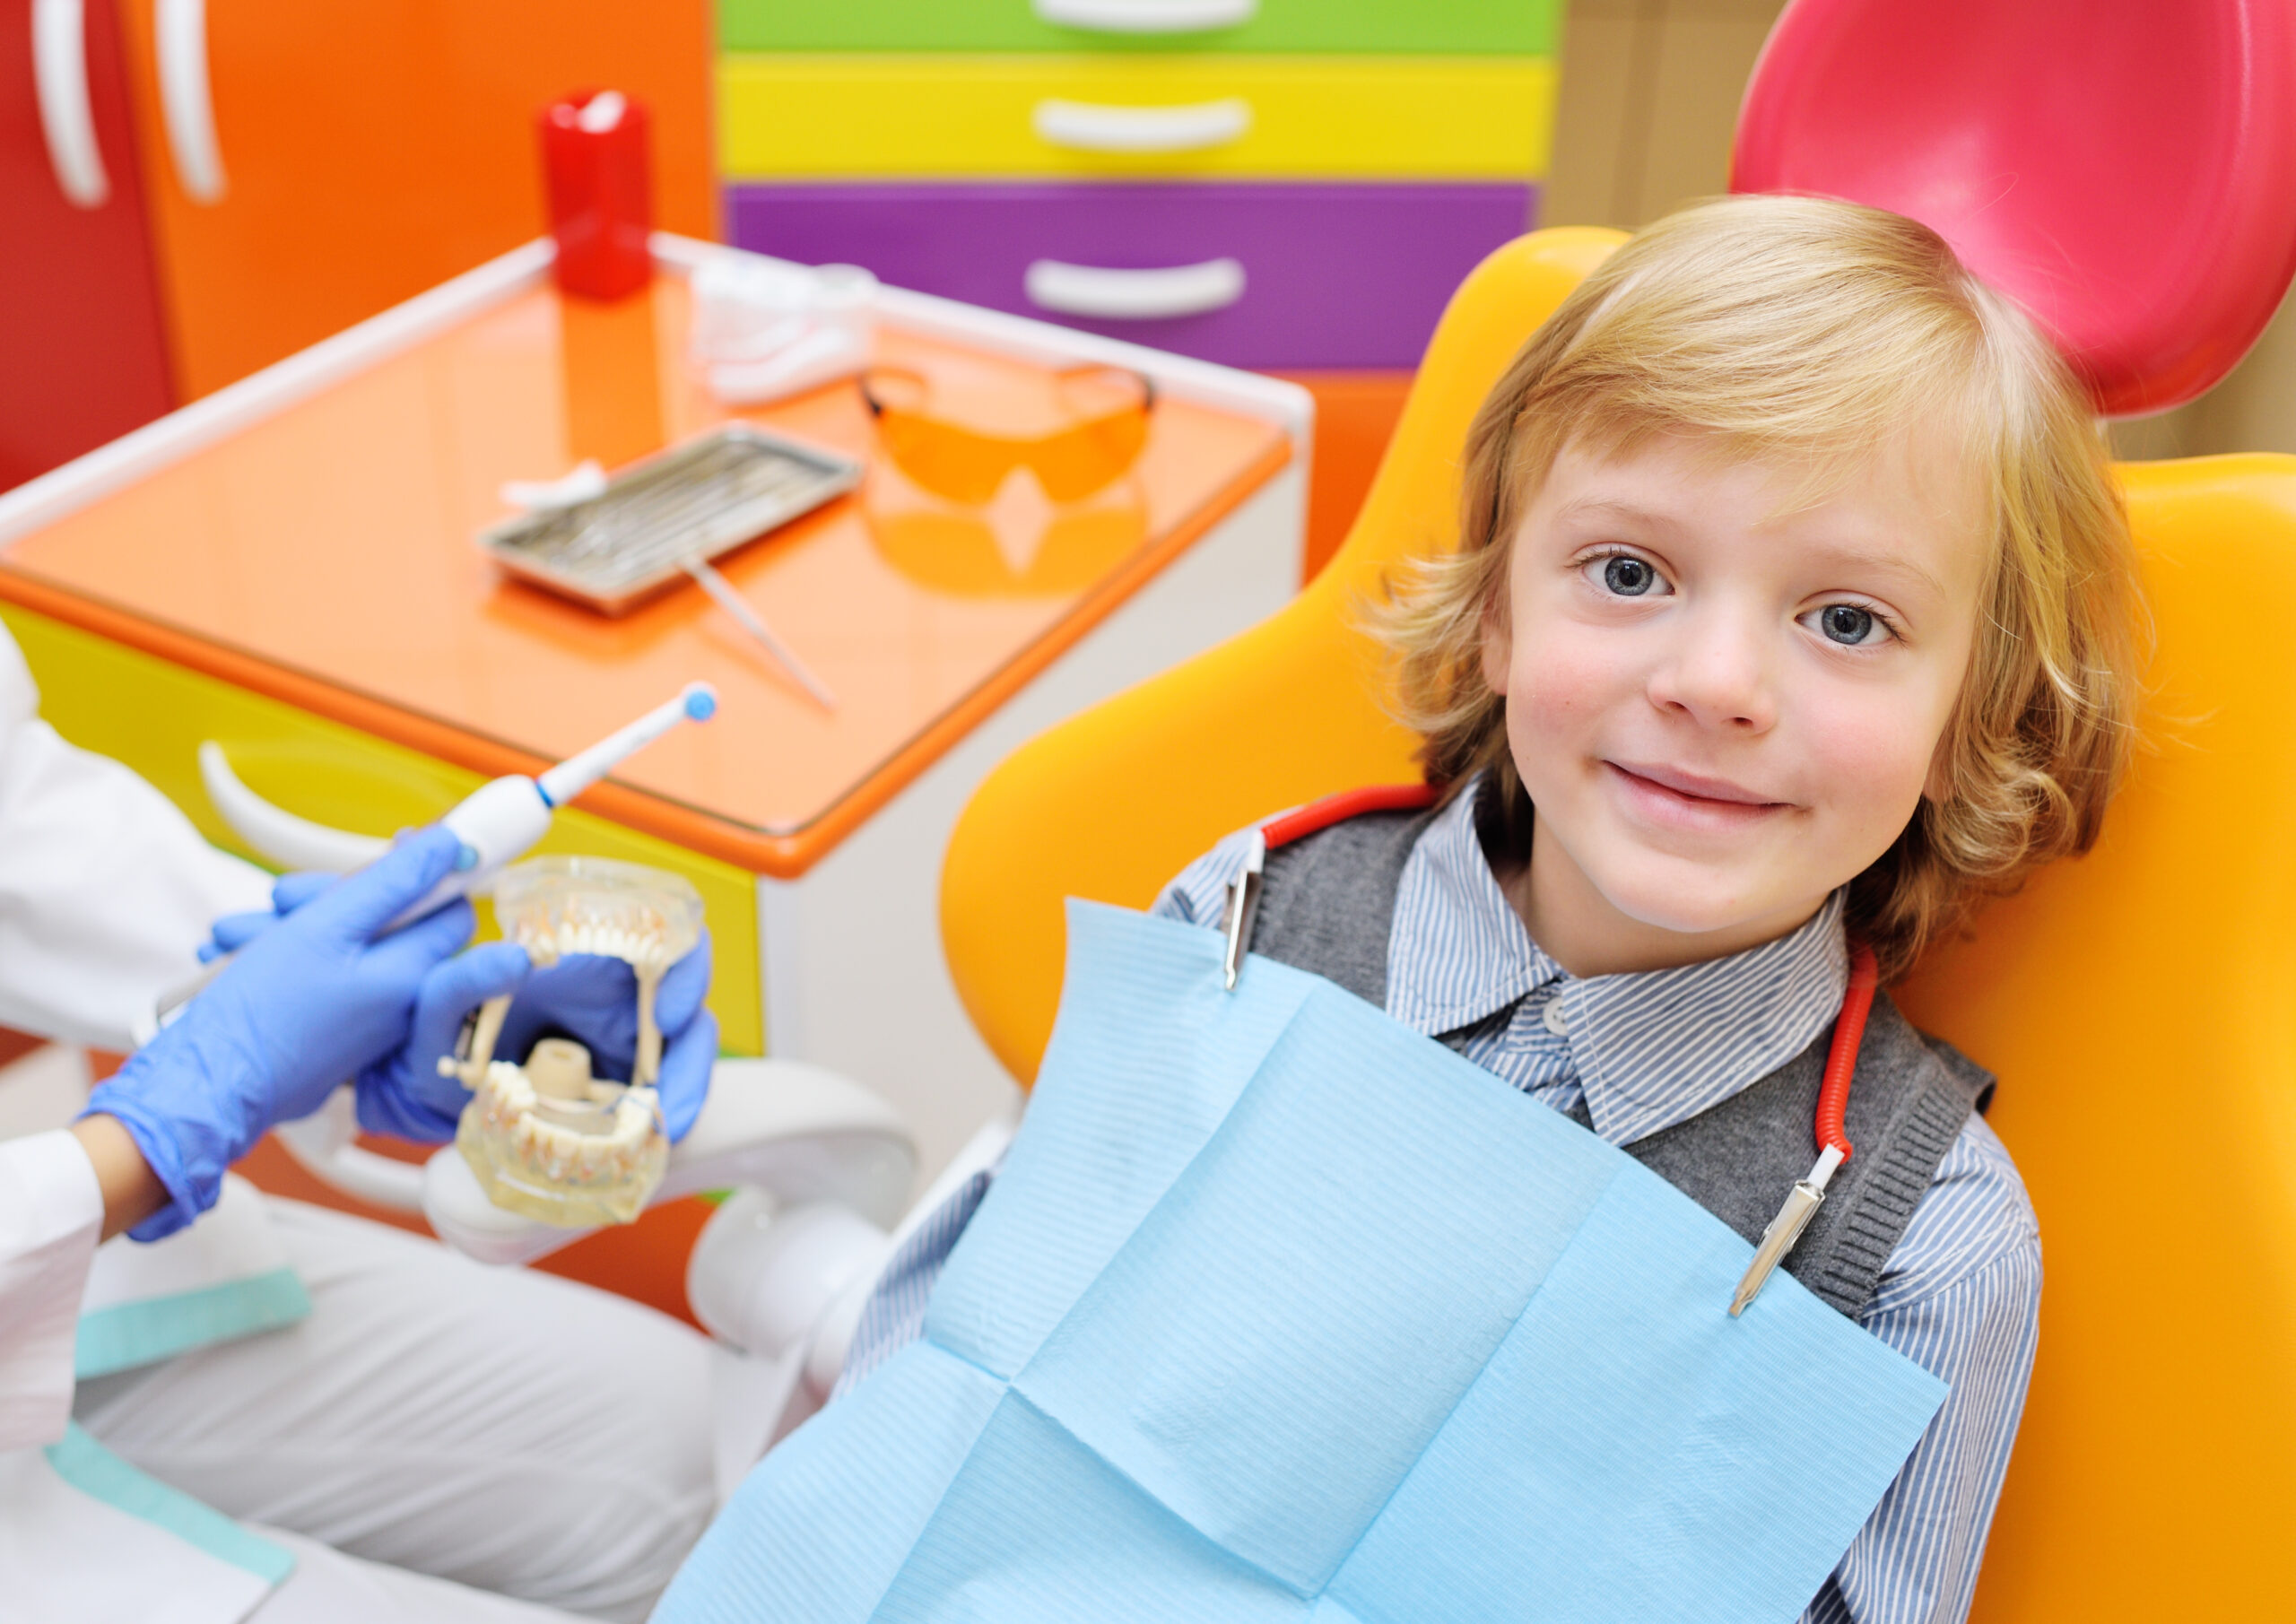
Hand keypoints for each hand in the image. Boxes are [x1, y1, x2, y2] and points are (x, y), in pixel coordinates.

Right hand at [83, 828, 513, 1239]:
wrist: (210, 1085)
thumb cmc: (267, 1007)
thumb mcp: (328, 926)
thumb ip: (395, 882)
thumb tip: (455, 844)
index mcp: (411, 973)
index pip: (450, 909)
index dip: (420, 874)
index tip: (378, 855)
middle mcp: (400, 999)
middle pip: (390, 921)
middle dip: (331, 899)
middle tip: (278, 898)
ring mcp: (366, 1017)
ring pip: (343, 944)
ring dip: (290, 926)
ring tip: (232, 933)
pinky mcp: (333, 1028)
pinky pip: (321, 974)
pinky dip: (282, 956)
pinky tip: (233, 953)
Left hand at [356, 931, 716, 1143]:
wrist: (427, 1083)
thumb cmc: (439, 1030)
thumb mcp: (441, 1000)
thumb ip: (467, 975)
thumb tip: (513, 958)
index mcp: (590, 953)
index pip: (664, 939)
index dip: (685, 969)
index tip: (668, 1015)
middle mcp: (620, 993)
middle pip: (688, 1004)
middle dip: (694, 1050)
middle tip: (671, 1093)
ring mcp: (627, 1039)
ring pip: (684, 1052)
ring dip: (687, 1087)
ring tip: (668, 1127)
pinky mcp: (625, 1081)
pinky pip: (662, 1092)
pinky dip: (667, 1114)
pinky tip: (656, 1138)